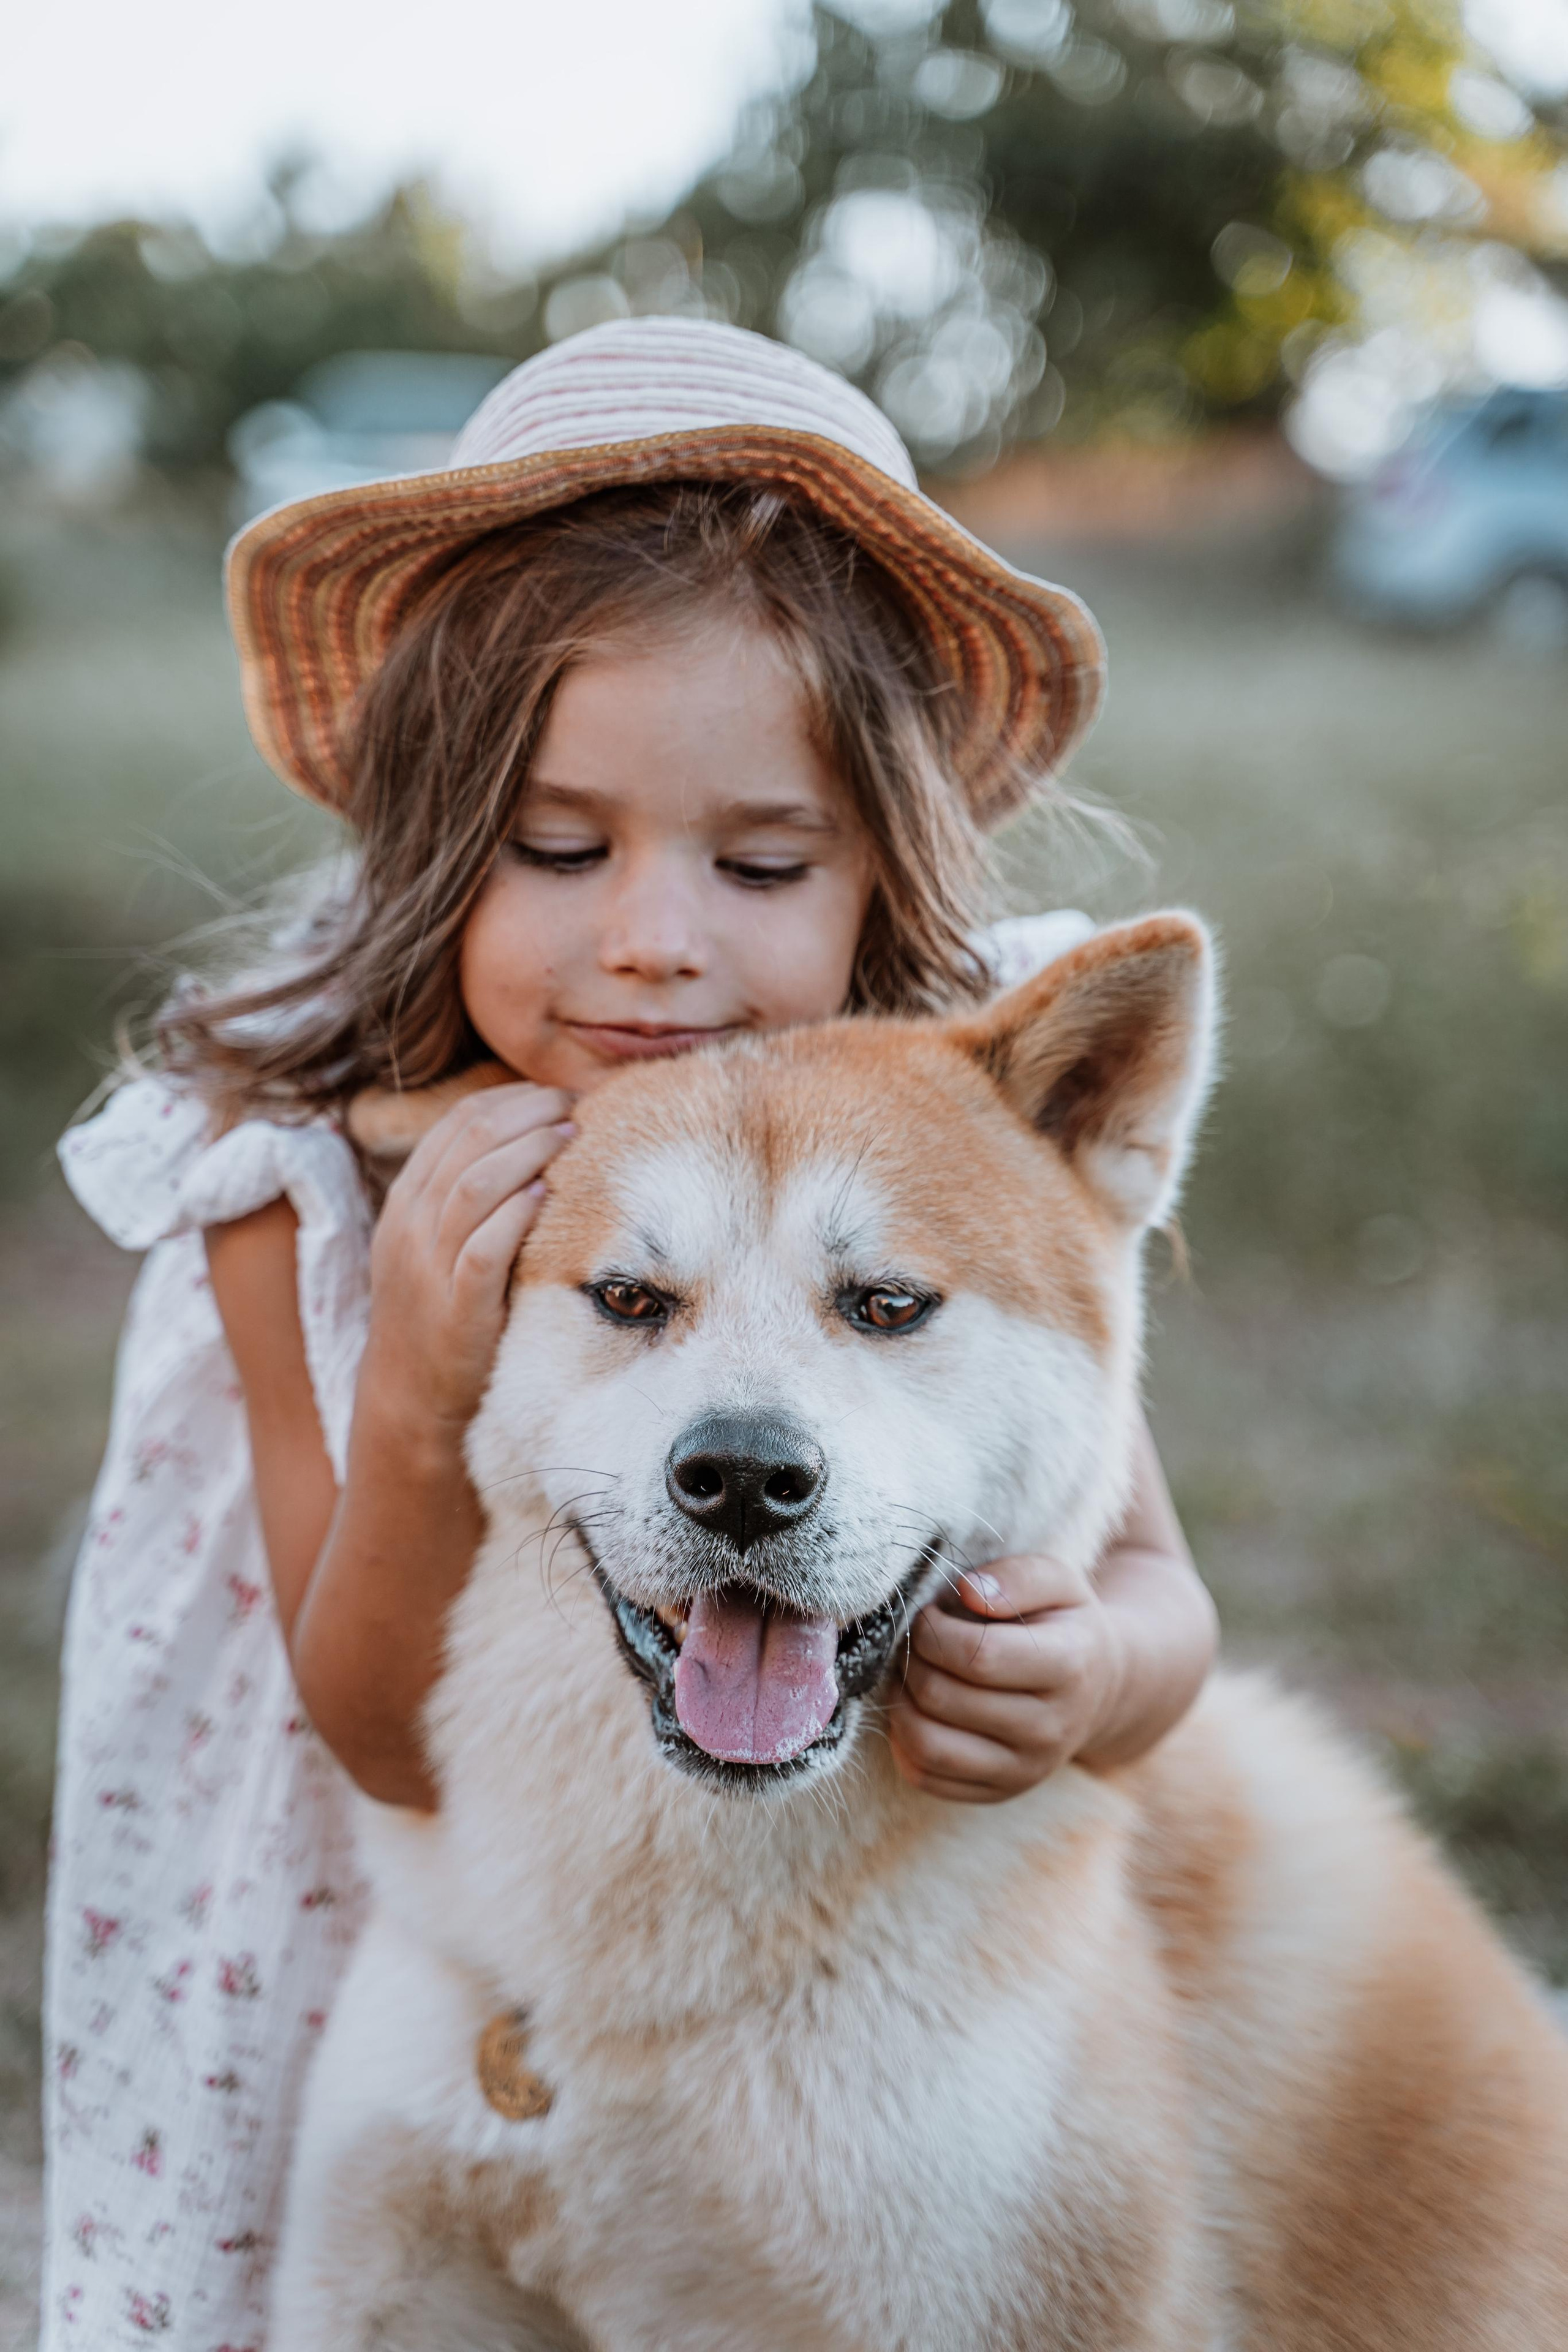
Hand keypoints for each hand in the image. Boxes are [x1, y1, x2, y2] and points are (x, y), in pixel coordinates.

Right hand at [359, 1082, 574, 1440]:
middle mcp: (410, 1227)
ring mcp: (428, 1267)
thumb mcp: (432, 1242)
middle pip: (467, 1144)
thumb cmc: (436, 1309)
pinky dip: (513, 1217)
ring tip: (568, 1135)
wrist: (408, 1393)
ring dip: (526, 1152)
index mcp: (406, 1201)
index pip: (454, 1126)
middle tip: (571, 1104)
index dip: (507, 1100)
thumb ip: (462, 1193)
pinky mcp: (455, 1308)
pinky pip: (482, 1251)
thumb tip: (522, 1137)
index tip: (549, 1094)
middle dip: (525, 1114)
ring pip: (473, 1187)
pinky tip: (545, 1196)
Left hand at [887, 1556, 1124, 1803]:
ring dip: (901, 1702)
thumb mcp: (1056, 1580)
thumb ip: (1015, 1576)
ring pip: (928, 1745)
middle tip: (916, 1643)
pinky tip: (916, 1710)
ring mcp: (1027, 1769)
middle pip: (943, 1697)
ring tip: (911, 1675)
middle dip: (913, 1661)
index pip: (977, 1654)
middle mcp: (1050, 1727)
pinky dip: (904, 1744)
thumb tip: (969, 1592)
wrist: (1097, 1687)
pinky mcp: (1001, 1792)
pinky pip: (927, 1778)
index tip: (931, 1615)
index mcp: (1068, 1666)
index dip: (935, 1630)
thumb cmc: (1063, 1623)